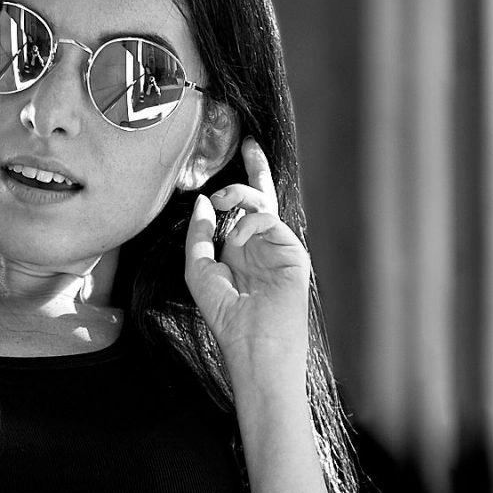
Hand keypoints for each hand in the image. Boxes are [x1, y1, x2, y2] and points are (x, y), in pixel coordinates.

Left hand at [185, 140, 311, 395]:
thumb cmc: (227, 317)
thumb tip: (203, 202)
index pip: (242, 210)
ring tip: (222, 202)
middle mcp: (261, 246)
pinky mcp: (293, 251)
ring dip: (238, 195)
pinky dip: (248, 223)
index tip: (239, 150)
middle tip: (246, 147)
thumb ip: (198, 236)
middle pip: (261, 197)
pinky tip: (236, 239)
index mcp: (241, 251)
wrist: (255, 345)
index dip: (241, 182)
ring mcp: (278, 247)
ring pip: (262, 203)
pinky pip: (269, 220)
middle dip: (255, 168)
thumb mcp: (199, 272)